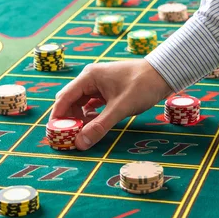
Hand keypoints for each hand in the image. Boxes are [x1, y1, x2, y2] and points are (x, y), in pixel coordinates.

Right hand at [50, 59, 172, 149]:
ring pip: (81, 104)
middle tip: (69, 138)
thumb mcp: (120, 108)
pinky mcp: (107, 90)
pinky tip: (94, 126)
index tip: (54, 134)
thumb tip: (80, 143)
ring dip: (80, 119)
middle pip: (70, 101)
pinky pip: (92, 105)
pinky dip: (91, 116)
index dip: (57, 117)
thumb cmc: (142, 86)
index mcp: (89, 77)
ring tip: (82, 134)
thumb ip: (99, 126)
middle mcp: (90, 79)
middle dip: (68, 120)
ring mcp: (99, 84)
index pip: (64, 98)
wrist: (164, 74)